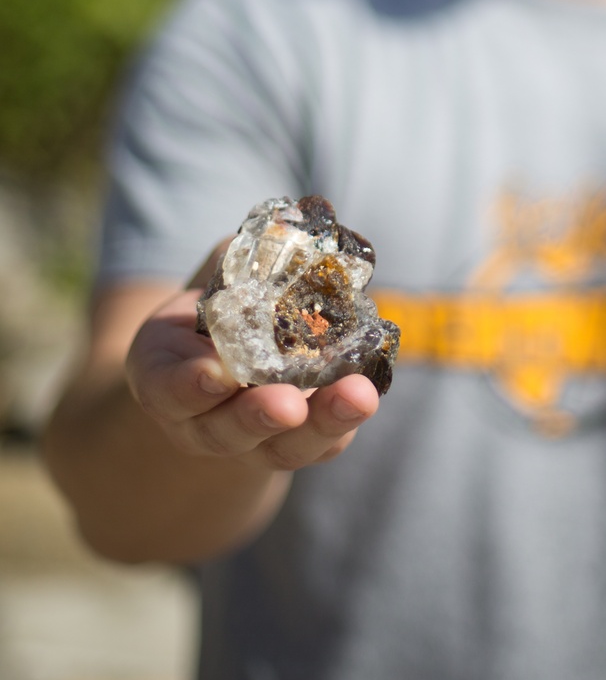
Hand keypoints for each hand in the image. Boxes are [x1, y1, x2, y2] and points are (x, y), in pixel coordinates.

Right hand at [124, 244, 379, 471]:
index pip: (170, 390)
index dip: (191, 386)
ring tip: (355, 397)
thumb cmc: (217, 304)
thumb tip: (285, 233)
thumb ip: (238, 261)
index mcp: (166, 376)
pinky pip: (321, 442)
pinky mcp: (298, 439)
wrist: (228, 355)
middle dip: (259, 417)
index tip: (216, 375)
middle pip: (227, 431)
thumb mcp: (214, 279)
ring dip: (320, 423)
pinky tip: (365, 395)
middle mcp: (202, 420)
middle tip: (289, 404)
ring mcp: (251, 439)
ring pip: (282, 446)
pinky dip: (342, 421)